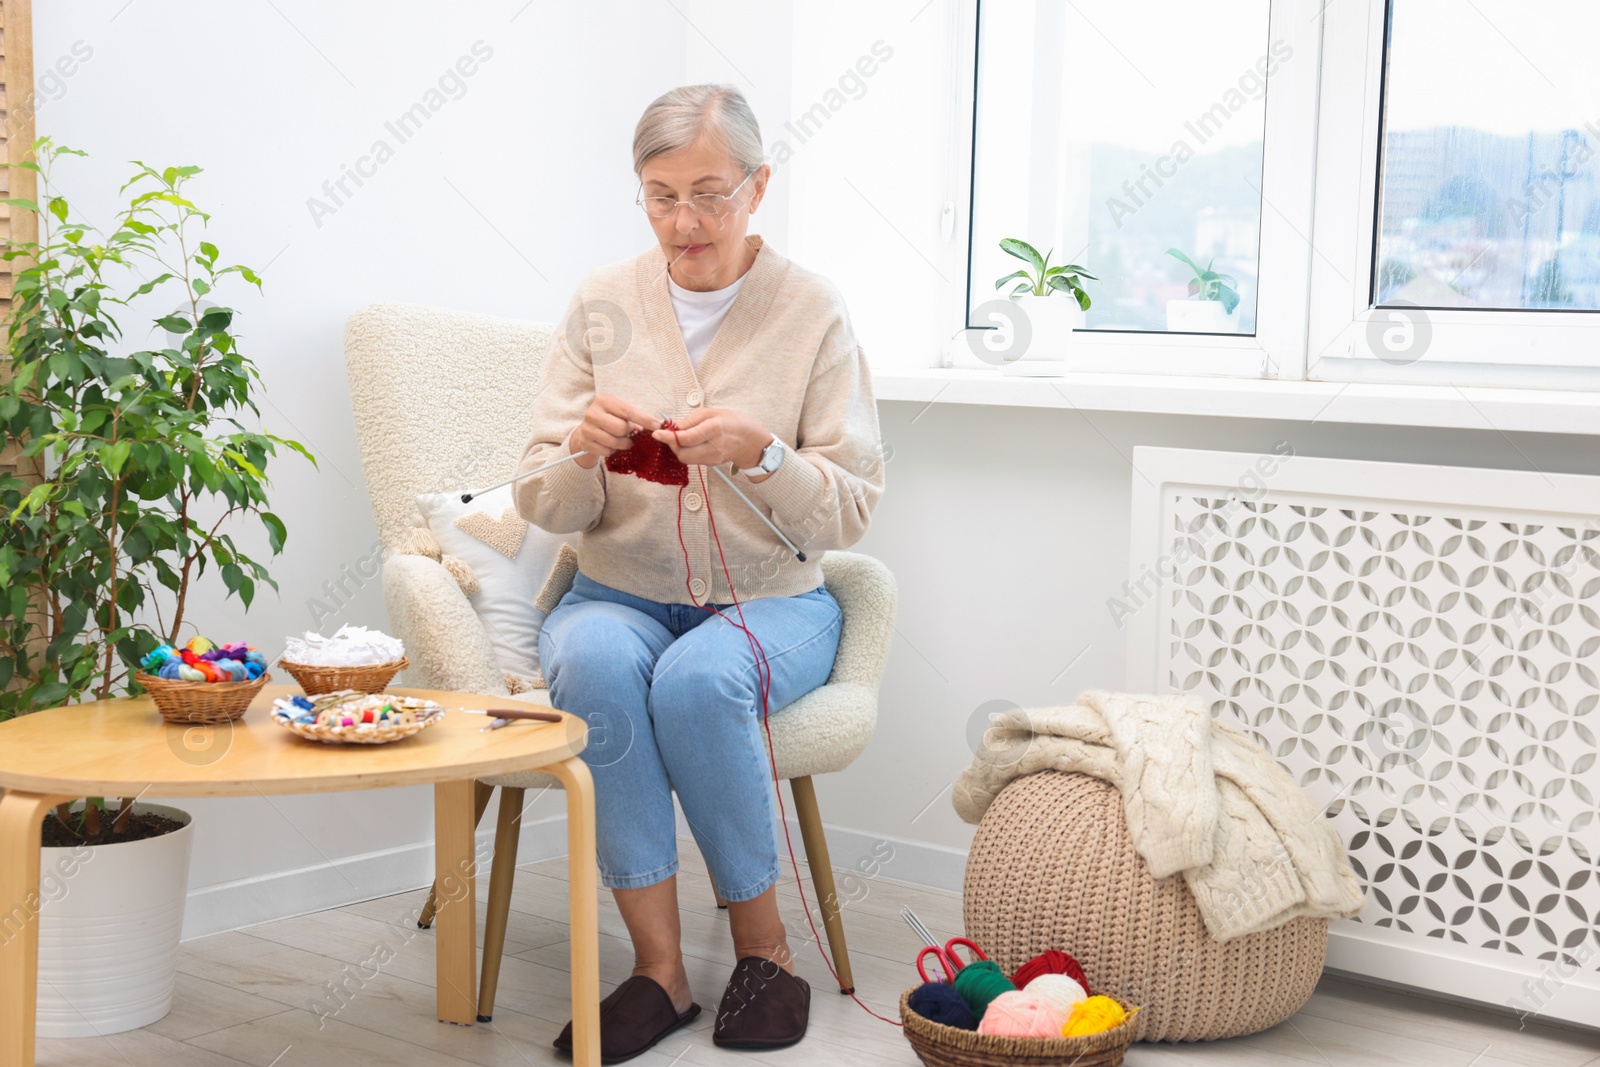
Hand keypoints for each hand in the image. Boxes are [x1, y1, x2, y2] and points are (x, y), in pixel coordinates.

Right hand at [569, 394, 661, 468]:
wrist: (587, 429)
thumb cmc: (609, 418)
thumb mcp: (619, 411)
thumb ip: (634, 416)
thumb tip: (653, 426)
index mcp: (603, 400)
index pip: (628, 411)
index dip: (644, 419)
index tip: (657, 425)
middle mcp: (592, 413)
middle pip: (621, 428)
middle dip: (629, 432)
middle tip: (630, 432)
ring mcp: (587, 429)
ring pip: (615, 442)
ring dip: (623, 443)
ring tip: (622, 440)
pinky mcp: (585, 443)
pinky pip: (607, 451)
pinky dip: (613, 450)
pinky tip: (610, 444)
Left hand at [653, 408, 773, 474]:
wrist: (752, 442)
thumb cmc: (733, 423)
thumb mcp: (713, 412)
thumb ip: (691, 420)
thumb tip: (672, 425)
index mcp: (715, 429)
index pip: (687, 437)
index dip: (669, 436)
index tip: (656, 433)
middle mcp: (714, 446)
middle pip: (683, 453)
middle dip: (670, 444)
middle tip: (667, 434)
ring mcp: (713, 458)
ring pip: (685, 458)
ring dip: (677, 448)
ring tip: (677, 437)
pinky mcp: (712, 464)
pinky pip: (692, 460)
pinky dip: (685, 452)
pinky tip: (687, 443)